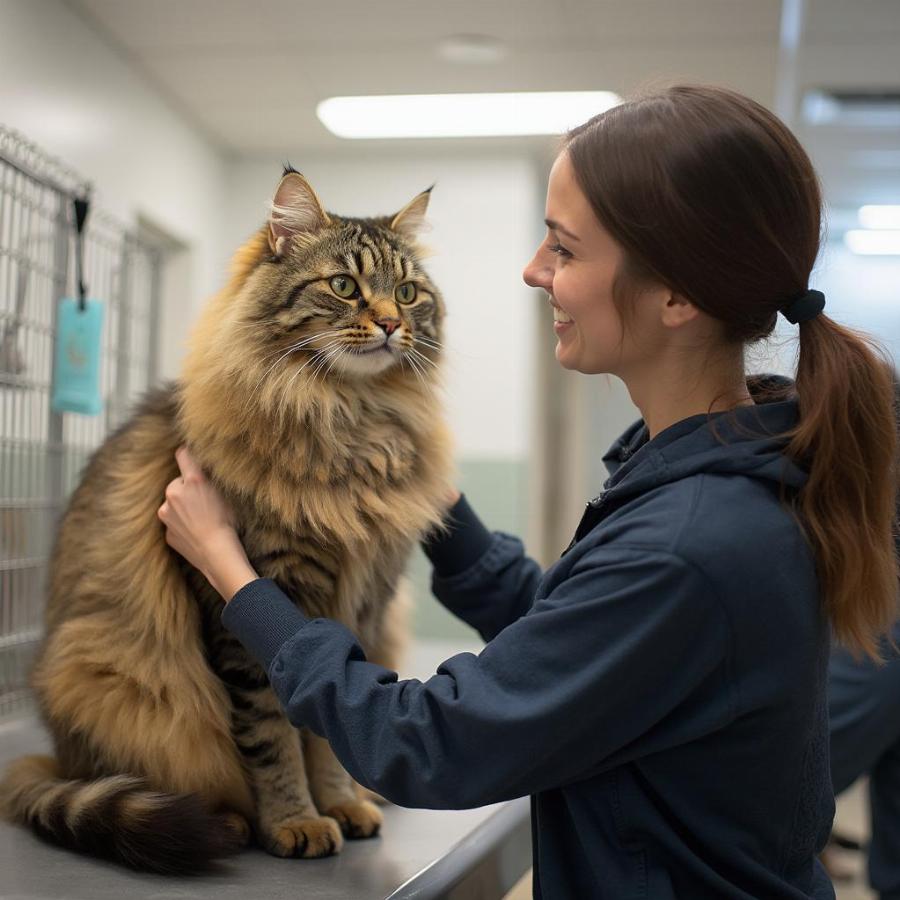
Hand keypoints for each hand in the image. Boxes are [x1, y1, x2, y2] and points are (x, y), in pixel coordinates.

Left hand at [157, 447, 257, 600]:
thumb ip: (211, 480)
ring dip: (182, 507)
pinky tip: (196, 532)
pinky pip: (173, 522)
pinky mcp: (166, 532)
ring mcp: (166, 513)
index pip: (183, 455)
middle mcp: (174, 493)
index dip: (187, 454)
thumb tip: (206, 470)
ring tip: (201, 520)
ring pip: (173, 504)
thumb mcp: (226, 495)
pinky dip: (181, 525)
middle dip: (186, 489)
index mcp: (193, 480)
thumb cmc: (228, 523)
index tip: (189, 455)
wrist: (217, 554)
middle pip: (177, 483)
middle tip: (203, 501)